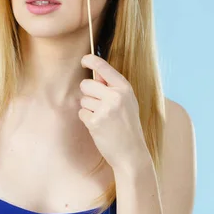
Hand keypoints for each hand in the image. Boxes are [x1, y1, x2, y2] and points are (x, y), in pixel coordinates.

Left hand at [78, 54, 150, 171]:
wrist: (132, 153)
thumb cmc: (128, 125)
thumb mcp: (127, 102)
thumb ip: (113, 87)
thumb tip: (96, 71)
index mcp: (124, 88)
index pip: (103, 67)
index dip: (90, 60)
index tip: (84, 60)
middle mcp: (115, 96)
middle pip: (86, 84)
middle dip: (88, 93)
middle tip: (100, 106)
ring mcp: (105, 109)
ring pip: (83, 100)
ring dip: (89, 109)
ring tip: (104, 119)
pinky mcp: (95, 122)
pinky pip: (81, 113)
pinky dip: (87, 119)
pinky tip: (99, 127)